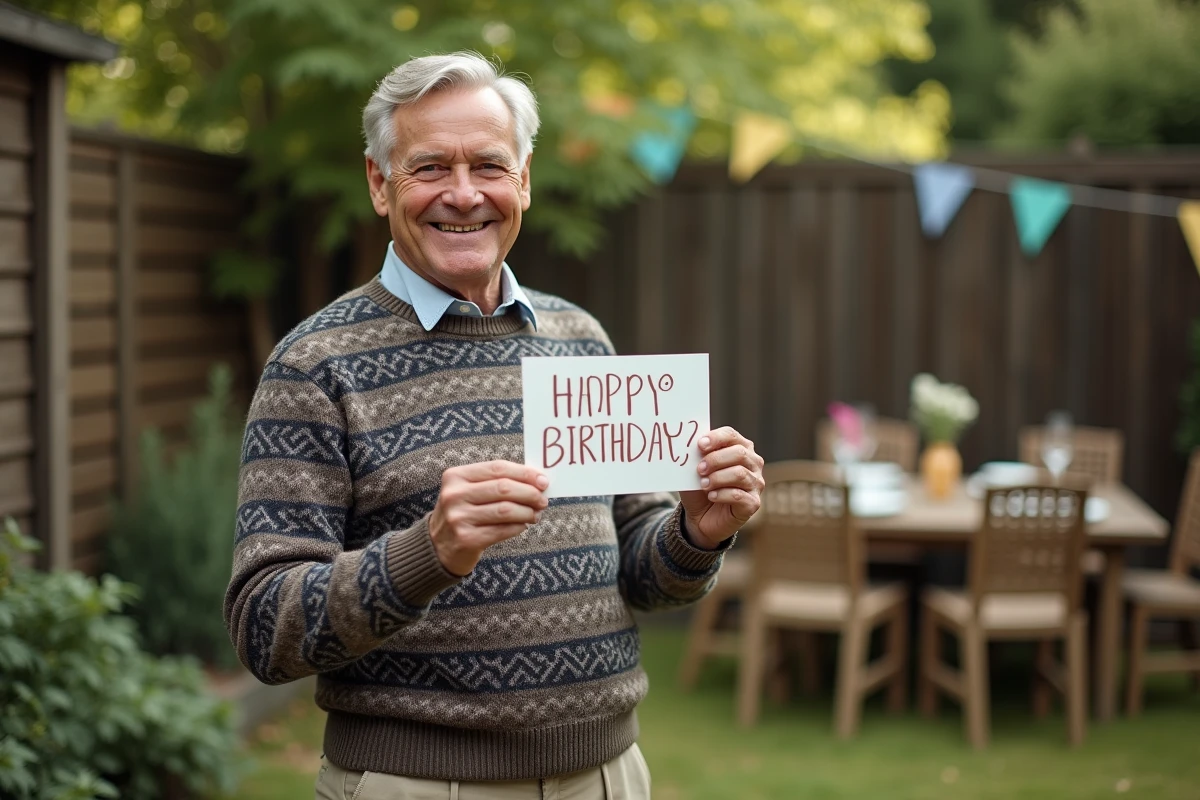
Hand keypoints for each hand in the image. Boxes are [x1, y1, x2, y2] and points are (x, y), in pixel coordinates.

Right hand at [429, 461, 548, 574]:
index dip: (524, 473)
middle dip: (530, 493)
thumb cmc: (463, 512)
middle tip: (543, 500)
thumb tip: (536, 480)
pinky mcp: (466, 539)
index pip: (497, 468)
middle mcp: (454, 495)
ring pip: (505, 510)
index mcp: (456, 476)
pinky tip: (523, 525)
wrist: (437, 546)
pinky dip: (518, 527)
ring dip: (527, 512)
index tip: (543, 481)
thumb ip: (497, 482)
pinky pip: (502, 530)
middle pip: (503, 488)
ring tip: (536, 514)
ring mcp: (458, 517)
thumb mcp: (470, 491)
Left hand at [679, 427, 764, 549]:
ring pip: (739, 474)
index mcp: (740, 448)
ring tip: (703, 484)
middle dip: (716, 459)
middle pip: (739, 453)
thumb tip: (688, 444)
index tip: (699, 445)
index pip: (731, 435)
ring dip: (717, 478)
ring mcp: (756, 483)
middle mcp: (753, 463)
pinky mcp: (753, 503)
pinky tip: (711, 496)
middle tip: (700, 469)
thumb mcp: (694, 470)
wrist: (701, 517)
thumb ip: (695, 456)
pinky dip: (721, 494)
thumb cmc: (701, 487)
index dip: (715, 438)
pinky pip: (739, 495)